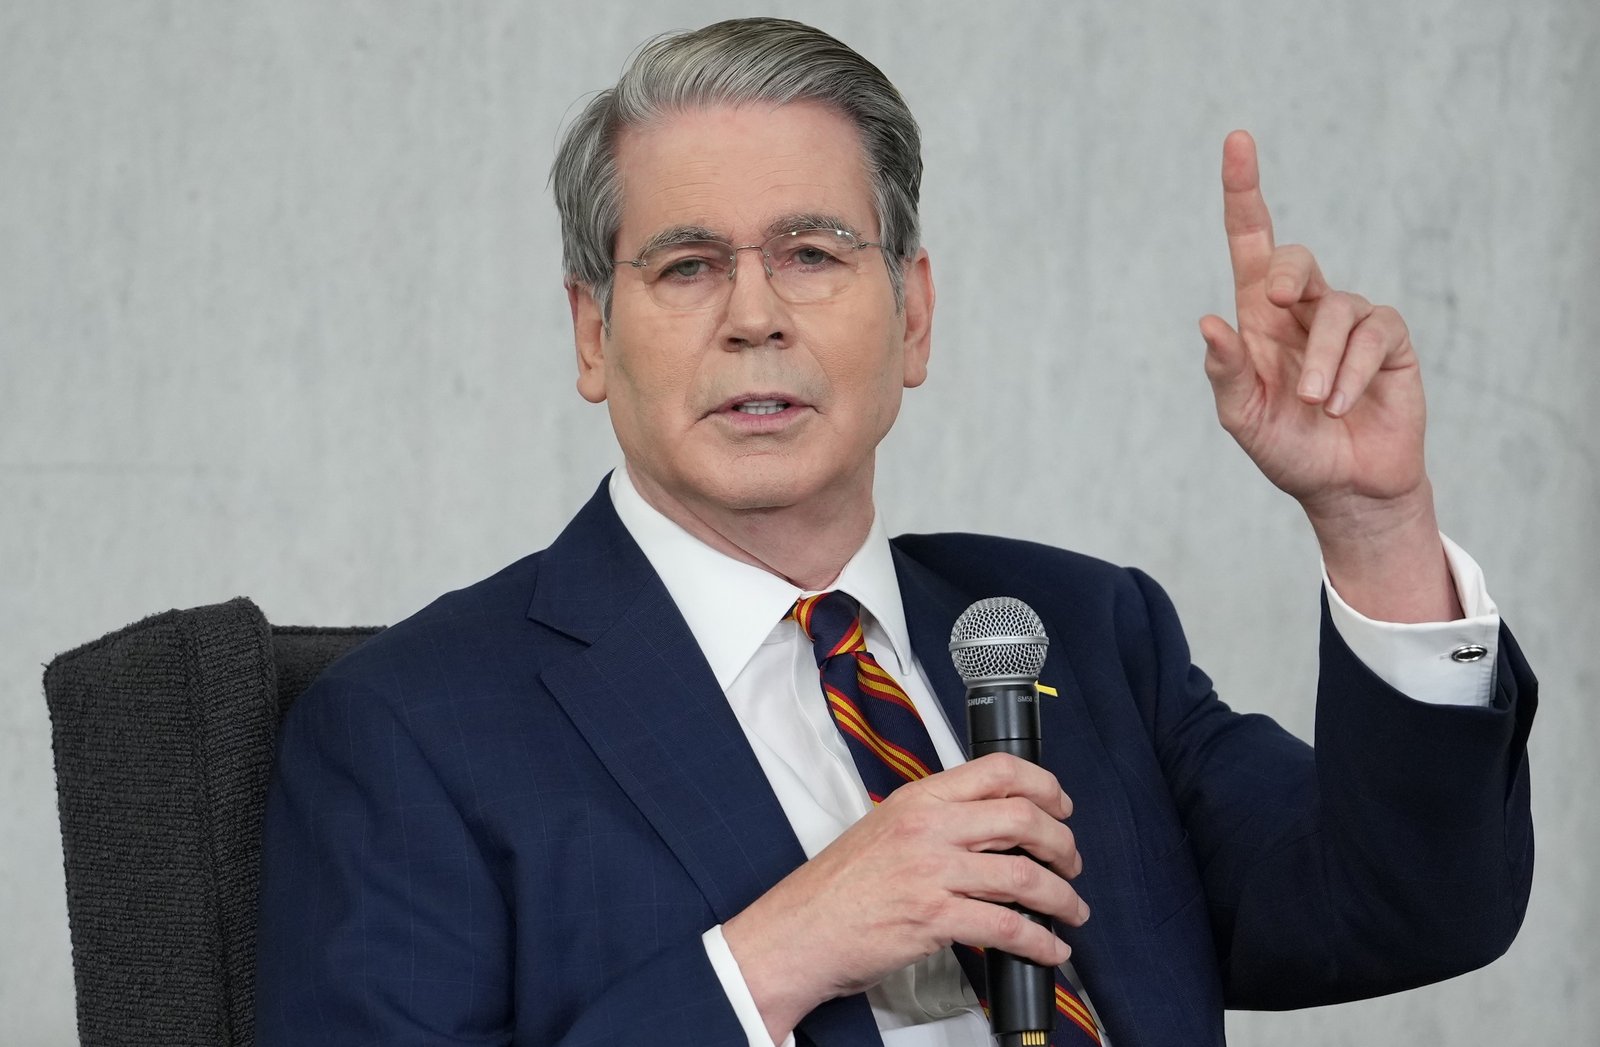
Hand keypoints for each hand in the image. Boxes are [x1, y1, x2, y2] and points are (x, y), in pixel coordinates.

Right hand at [721, 753, 1088, 1041]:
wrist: (799, 931)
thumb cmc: (837, 888)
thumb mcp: (885, 828)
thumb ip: (935, 820)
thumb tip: (990, 826)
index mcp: (920, 799)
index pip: (997, 771)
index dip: (1044, 785)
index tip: (1061, 804)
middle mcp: (929, 828)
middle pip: (1022, 818)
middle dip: (1063, 842)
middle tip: (1071, 861)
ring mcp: (932, 872)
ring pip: (1023, 876)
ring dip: (1062, 897)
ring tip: (1071, 908)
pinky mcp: (933, 918)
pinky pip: (1006, 927)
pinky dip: (1039, 942)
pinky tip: (1050, 949)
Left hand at [1199, 130, 1425, 515]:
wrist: (1343, 488)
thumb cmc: (1287, 447)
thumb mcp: (1242, 417)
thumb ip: (1225, 373)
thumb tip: (1207, 324)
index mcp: (1259, 317)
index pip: (1251, 241)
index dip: (1244, 191)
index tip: (1237, 140)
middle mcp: (1303, 309)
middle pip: (1295, 260)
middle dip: (1285, 274)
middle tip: (1275, 301)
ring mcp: (1349, 322)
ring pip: (1336, 309)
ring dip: (1322, 362)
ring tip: (1318, 404)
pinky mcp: (1390, 342)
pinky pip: (1374, 335)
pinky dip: (1354, 372)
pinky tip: (1343, 406)